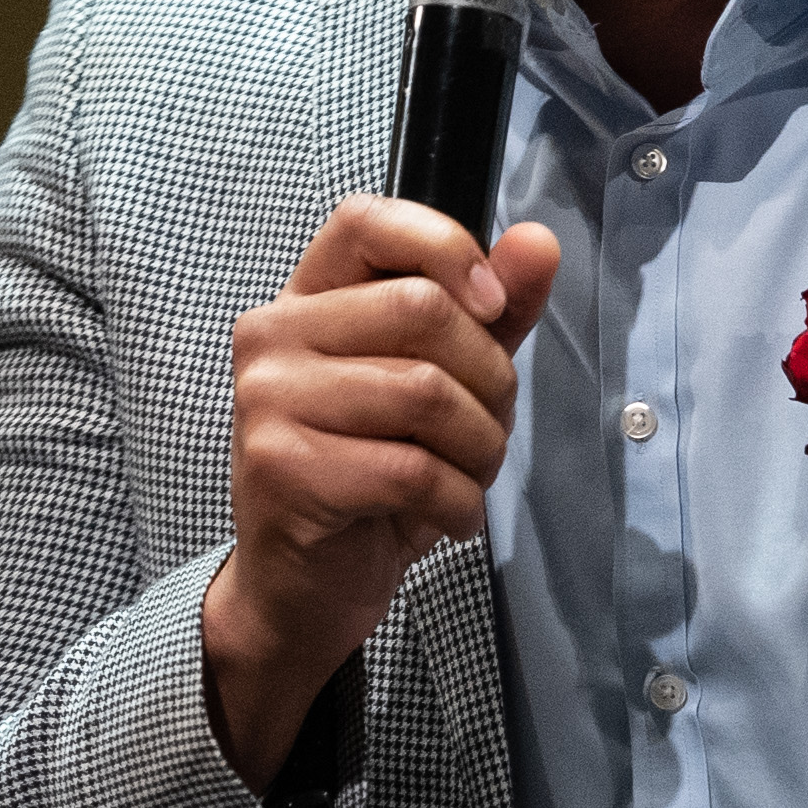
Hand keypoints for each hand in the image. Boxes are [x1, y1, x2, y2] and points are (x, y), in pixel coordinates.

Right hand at [203, 194, 563, 785]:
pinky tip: (448, 519)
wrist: (303, 587)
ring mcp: (269, 401)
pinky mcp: (283, 468)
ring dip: (480, 448)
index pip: (369, 220)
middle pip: (421, 309)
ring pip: (425, 392)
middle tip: (487, 430)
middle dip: (488, 378)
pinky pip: (411, 468)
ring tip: (469, 478)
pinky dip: (457, 503)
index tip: (491, 306)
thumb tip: (538, 242)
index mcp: (305, 298)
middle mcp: (272, 336)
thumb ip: (488, 312)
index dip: (447, 248)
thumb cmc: (369, 476)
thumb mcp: (436, 382)